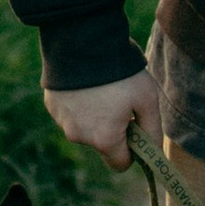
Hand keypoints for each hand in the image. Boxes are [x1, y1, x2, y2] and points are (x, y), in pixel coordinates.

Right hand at [43, 68, 162, 165]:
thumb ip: (152, 129)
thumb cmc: (120, 73)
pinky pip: (69, 113)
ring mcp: (62, 121)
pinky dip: (78, 104)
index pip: (121, 164)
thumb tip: (153, 150)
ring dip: (94, 116)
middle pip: (102, 143)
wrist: (82, 41)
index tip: (136, 130)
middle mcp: (80, 136)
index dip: (132, 150)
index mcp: (105, 139)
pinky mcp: (51, 105)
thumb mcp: (147, 99)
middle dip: (112, 130)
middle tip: (120, 102)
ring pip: (84, 128)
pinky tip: (85, 83)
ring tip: (101, 88)